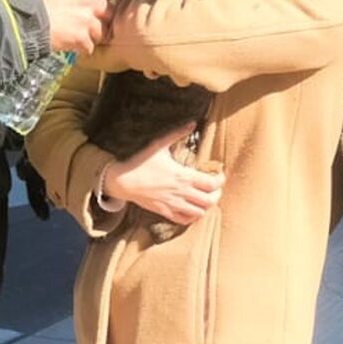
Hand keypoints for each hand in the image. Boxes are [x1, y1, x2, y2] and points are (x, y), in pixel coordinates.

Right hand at [34, 0, 132, 53]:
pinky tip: (72, 46)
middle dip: (106, 18)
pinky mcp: (83, 38)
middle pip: (112, 10)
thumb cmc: (31, 0)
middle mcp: (89, 0)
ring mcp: (88, 20)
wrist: (21, 20)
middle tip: (96, 22)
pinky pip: (90, 46)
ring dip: (94, 35)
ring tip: (79, 35)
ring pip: (103, 31)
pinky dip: (83, 48)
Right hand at [103, 123, 223, 225]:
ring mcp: (173, 204)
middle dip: (217, 194)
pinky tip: (193, 209)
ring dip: (206, 206)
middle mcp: (181, 193)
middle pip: (210, 200)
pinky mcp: (164, 212)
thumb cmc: (140, 161)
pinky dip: (192, 217)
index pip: (212, 184)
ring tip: (206, 198)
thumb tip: (192, 122)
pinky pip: (184, 220)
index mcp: (183, 176)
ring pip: (199, 213)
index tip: (219, 175)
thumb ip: (177, 133)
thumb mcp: (159, 145)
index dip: (220, 180)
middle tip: (216, 188)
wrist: (121, 180)